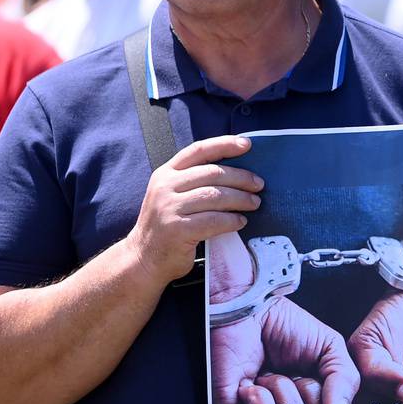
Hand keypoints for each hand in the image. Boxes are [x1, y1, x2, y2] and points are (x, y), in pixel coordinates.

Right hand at [127, 135, 262, 287]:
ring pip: (215, 196)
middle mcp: (165, 186)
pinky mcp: (177, 229)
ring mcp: (169, 208)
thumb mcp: (173, 195)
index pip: (199, 150)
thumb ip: (195, 181)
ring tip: (254, 203)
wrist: (143, 259)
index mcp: (166, 173)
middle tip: (259, 185)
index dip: (224, 144)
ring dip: (240, 199)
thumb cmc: (167, 225)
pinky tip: (241, 221)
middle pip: (212, 173)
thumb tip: (239, 172)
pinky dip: (231, 220)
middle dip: (241, 178)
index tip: (247, 144)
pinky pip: (213, 220)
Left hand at [211, 296, 359, 403]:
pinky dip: (260, 400)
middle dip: (313, 397)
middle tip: (299, 375)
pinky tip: (251, 384)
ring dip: (284, 393)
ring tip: (271, 374)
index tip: (337, 399)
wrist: (248, 314)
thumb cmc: (286, 327)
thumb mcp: (331, 347)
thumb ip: (346, 379)